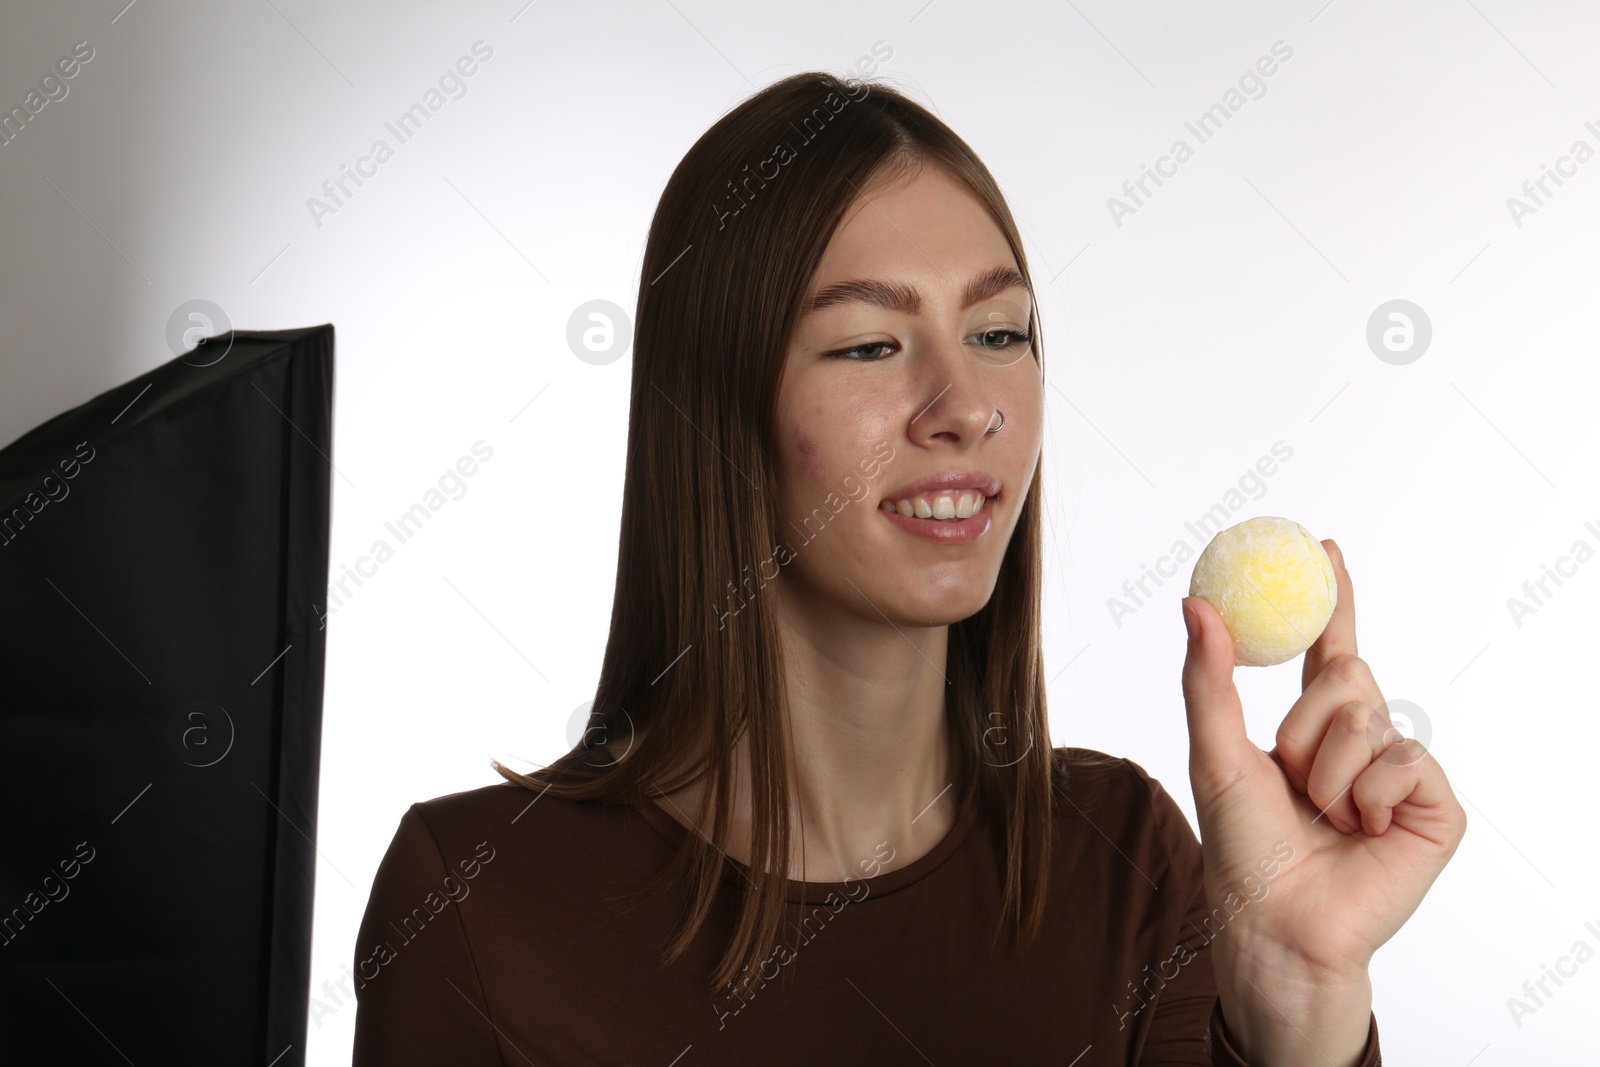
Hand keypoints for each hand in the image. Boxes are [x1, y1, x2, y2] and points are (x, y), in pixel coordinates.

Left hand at [1179, 540, 1467, 1053]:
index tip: (1327, 548)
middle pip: (1348, 677)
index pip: (1327, 651)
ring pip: (1373, 719)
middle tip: (1291, 769)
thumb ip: (1209, 677)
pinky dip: (1369, 792)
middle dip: (1307, 720)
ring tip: (1321, 814)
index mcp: (1309, 730)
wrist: (1276, 921)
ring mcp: (1399, 776)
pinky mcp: (1436, 808)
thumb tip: (1197, 602)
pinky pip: (1406, 760)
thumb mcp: (1214, 751)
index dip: (1332, 601)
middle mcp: (1359, 745)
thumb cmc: (1242, 848)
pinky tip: (1361, 830)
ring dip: (1329, 768)